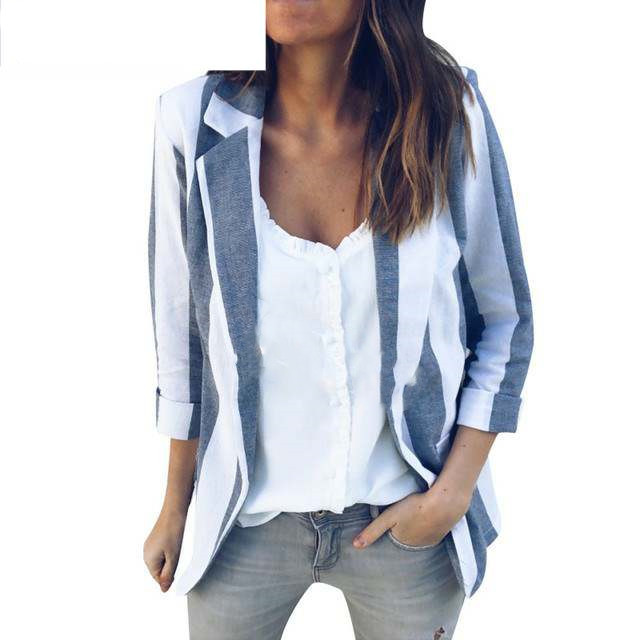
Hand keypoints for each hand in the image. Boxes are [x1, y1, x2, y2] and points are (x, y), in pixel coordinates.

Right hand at [143, 508, 186, 591]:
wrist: (173, 512)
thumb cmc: (173, 534)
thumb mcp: (173, 557)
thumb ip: (168, 575)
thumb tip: (164, 590)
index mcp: (148, 560)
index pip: (158, 578)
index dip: (169, 575)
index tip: (176, 562)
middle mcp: (145, 554)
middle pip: (159, 569)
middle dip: (169, 566)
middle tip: (177, 552)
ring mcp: (148, 546)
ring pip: (161, 560)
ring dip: (170, 558)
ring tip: (175, 546)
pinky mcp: (154, 540)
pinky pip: (161, 552)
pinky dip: (169, 550)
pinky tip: (173, 541)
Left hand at [353, 486, 470, 548]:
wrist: (445, 503)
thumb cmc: (414, 508)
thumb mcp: (389, 517)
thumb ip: (372, 531)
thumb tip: (355, 546)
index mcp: (402, 542)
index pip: (391, 538)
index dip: (390, 529)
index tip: (391, 521)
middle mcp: (417, 546)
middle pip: (405, 537)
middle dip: (403, 530)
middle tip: (404, 514)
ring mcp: (431, 541)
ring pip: (418, 535)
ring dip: (416, 527)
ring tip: (415, 514)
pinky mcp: (442, 533)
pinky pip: (431, 532)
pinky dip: (428, 525)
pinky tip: (427, 515)